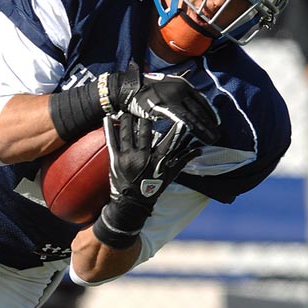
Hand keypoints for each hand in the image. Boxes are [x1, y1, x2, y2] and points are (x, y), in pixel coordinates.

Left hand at [92, 113, 200, 247]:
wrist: (130, 205)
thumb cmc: (152, 188)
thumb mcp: (170, 175)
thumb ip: (184, 160)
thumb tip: (200, 150)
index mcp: (157, 160)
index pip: (168, 140)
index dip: (172, 126)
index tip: (174, 113)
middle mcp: (142, 157)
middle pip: (145, 131)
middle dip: (145, 116)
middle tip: (145, 103)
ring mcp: (127, 157)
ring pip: (127, 132)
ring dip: (128, 118)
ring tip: (128, 106)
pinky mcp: (114, 159)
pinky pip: (111, 140)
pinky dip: (109, 127)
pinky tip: (108, 116)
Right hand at [108, 63, 219, 144]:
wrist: (130, 88)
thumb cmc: (146, 87)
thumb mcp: (166, 81)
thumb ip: (179, 78)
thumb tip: (190, 72)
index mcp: (182, 84)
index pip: (200, 100)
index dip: (209, 112)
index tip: (216, 122)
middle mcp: (182, 89)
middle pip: (200, 109)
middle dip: (210, 122)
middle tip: (218, 133)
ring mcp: (175, 97)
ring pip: (194, 115)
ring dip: (205, 128)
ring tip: (212, 138)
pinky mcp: (167, 106)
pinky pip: (184, 119)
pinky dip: (193, 128)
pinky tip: (199, 135)